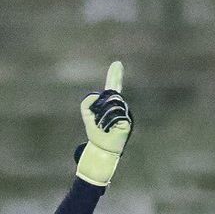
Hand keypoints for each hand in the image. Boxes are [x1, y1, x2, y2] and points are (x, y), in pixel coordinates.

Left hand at [76, 61, 132, 186]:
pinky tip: (107, 130)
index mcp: (110, 104)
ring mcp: (125, 113)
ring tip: (102, 127)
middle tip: (97, 122)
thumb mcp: (87, 116)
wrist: (102, 149)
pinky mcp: (127, 121)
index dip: (114, 76)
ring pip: (112, 104)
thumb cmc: (95, 134)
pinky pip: (115, 114)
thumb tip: (96, 95)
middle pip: (109, 95)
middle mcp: (120, 106)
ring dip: (102, 117)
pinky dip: (107, 122)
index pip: (113, 87)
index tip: (116, 63)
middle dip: (99, 108)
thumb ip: (87, 103)